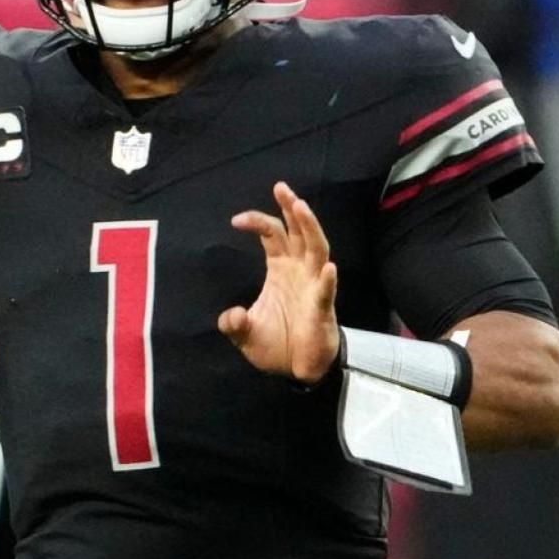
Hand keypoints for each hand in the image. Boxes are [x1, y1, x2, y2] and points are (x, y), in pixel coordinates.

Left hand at [219, 182, 340, 384]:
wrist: (297, 370)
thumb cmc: (276, 344)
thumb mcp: (245, 333)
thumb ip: (234, 323)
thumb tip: (231, 316)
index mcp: (280, 269)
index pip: (273, 235)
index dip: (258, 222)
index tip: (236, 220)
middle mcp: (299, 271)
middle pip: (298, 232)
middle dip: (291, 209)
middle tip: (281, 187)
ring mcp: (313, 287)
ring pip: (316, 251)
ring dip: (310, 229)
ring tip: (301, 208)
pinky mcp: (322, 309)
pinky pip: (325, 292)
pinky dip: (327, 280)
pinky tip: (327, 268)